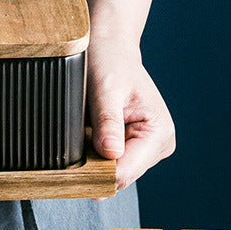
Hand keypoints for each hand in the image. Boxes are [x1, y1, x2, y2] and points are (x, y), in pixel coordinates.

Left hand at [87, 36, 175, 192]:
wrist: (110, 51)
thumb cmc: (109, 64)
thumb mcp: (105, 90)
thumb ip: (108, 122)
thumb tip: (111, 153)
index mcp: (159, 133)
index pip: (124, 172)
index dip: (95, 173)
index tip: (71, 165)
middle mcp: (159, 146)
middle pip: (118, 178)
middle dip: (92, 167)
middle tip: (72, 144)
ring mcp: (146, 150)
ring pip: (111, 175)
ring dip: (92, 162)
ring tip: (83, 133)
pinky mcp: (133, 150)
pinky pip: (108, 166)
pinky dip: (93, 157)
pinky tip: (88, 136)